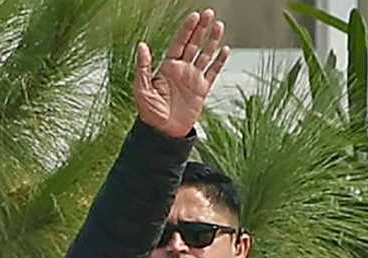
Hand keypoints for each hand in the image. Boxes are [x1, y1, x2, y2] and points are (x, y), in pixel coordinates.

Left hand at [133, 9, 229, 138]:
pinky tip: (225, 49)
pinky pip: (213, 72)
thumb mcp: (142, 89)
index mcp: (167, 67)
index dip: (187, 29)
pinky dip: (219, 61)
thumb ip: (143, 67)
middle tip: (209, 14)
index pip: (179, 43)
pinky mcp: (202, 90)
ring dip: (212, 41)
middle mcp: (181, 70)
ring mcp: (193, 79)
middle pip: (194, 44)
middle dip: (202, 29)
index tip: (195, 16)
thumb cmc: (149, 113)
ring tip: (219, 25)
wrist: (163, 133)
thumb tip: (142, 46)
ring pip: (205, 55)